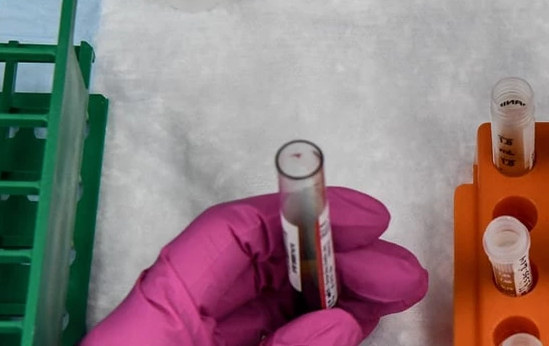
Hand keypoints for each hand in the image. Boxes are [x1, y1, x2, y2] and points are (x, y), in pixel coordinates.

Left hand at [86, 188, 428, 344]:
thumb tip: (338, 320)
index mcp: (149, 321)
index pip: (227, 235)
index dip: (300, 216)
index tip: (366, 219)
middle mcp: (170, 329)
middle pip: (257, 267)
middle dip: (336, 261)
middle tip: (399, 270)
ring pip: (269, 307)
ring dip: (336, 296)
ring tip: (393, 294)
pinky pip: (268, 339)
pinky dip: (316, 331)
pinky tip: (355, 324)